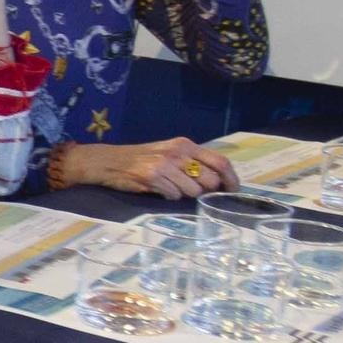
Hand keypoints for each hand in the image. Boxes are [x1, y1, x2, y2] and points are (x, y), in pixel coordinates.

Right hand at [67, 138, 236, 198]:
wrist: (109, 161)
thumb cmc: (143, 159)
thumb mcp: (170, 154)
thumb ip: (192, 163)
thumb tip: (218, 183)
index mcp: (186, 145)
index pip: (220, 161)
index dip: (231, 178)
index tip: (233, 190)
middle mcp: (178, 152)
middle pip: (210, 180)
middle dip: (206, 191)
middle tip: (193, 192)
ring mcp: (165, 164)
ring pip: (193, 192)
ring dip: (185, 196)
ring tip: (170, 188)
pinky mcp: (153, 177)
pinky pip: (174, 196)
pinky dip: (169, 197)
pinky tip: (158, 190)